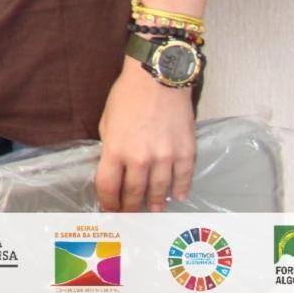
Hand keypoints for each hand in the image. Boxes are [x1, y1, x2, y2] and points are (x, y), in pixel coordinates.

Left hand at [95, 56, 195, 210]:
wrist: (158, 78)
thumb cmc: (128, 95)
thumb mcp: (107, 120)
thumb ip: (111, 146)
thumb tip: (116, 167)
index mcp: (116, 149)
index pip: (109, 186)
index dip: (107, 202)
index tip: (108, 209)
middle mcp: (140, 158)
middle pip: (134, 193)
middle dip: (129, 207)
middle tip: (129, 215)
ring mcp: (165, 157)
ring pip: (159, 191)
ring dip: (155, 203)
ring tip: (153, 210)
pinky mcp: (186, 153)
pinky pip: (183, 179)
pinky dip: (180, 190)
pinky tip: (177, 196)